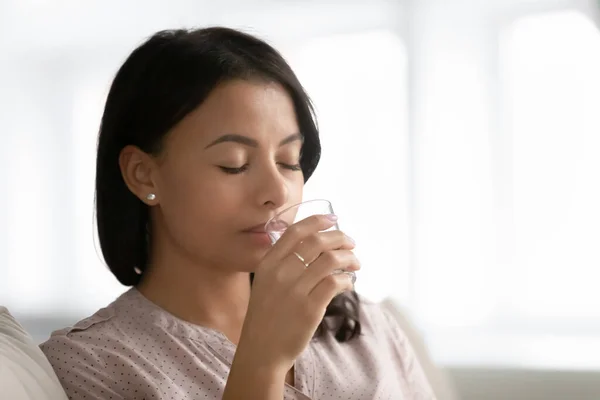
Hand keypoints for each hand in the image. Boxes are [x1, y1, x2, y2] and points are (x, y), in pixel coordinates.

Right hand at [236, 214, 359, 374]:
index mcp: (268, 263)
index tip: (333, 219)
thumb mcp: (265, 283)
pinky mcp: (310, 308)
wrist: (261, 350)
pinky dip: (346, 280)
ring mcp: (295, 290)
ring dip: (348, 259)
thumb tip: (316, 247)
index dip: (317, 221)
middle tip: (351, 243)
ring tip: (355, 264)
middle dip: (340, 238)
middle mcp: (281, 273)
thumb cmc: (266, 316)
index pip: (295, 231)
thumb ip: (283, 264)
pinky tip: (348, 284)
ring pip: (330, 260)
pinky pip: (335, 283)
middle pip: (317, 242)